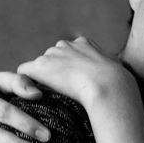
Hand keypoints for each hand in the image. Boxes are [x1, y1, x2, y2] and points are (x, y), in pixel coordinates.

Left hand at [17, 37, 135, 110]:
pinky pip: (24, 74)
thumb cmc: (117, 84)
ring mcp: (51, 55)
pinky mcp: (40, 66)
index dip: (69, 70)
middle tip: (62, 94)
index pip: (68, 54)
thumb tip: (119, 79)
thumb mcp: (117, 69)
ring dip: (42, 81)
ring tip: (49, 98)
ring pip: (39, 68)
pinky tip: (32, 97)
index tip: (74, 84)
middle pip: (51, 59)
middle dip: (54, 74)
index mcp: (83, 44)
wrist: (108, 86)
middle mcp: (65, 45)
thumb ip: (109, 68)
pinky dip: (25, 85)